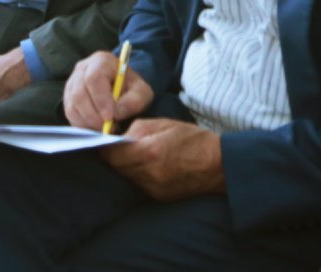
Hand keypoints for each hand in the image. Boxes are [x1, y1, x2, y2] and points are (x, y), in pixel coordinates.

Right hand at [62, 50, 152, 130]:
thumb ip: (134, 101)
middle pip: (79, 93)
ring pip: (72, 105)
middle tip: (106, 129)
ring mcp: (72, 83)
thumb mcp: (142, 92)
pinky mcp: (68, 97)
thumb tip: (116, 112)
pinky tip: (95, 129)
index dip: (100, 99)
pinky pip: (70, 114)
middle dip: (93, 115)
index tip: (109, 117)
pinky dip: (82, 125)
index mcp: (102, 61)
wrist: (123, 91)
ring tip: (104, 130)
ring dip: (87, 122)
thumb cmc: (132, 90)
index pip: (94, 78)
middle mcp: (82, 69)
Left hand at [100, 118, 223, 199]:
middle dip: (113, 156)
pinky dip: (138, 174)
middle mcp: (147, 174)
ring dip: (125, 165)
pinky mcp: (157, 196)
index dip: (103, 146)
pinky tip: (147, 165)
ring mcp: (152, 188)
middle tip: (116, 145)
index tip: (102, 139)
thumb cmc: (193, 139)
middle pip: (116, 167)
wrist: (218, 165)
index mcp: (148, 152)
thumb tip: (117, 136)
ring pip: (126, 176)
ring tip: (133, 154)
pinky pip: (138, 184)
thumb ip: (136, 129)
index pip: (111, 154)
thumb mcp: (164, 123)